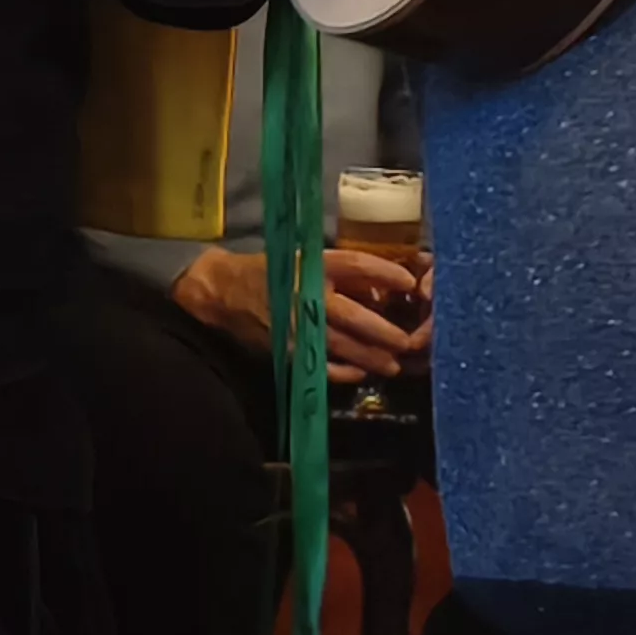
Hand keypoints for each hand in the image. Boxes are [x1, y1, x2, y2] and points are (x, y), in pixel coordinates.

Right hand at [169, 247, 431, 382]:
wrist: (225, 293)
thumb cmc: (271, 272)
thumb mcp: (304, 260)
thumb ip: (339, 273)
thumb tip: (382, 287)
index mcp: (312, 266)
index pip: (356, 266)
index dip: (385, 273)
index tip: (410, 282)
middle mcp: (306, 295)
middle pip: (354, 316)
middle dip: (384, 331)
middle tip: (408, 341)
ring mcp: (297, 327)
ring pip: (342, 346)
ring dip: (371, 357)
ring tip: (394, 365)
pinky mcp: (288, 350)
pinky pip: (322, 366)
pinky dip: (344, 373)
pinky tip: (361, 374)